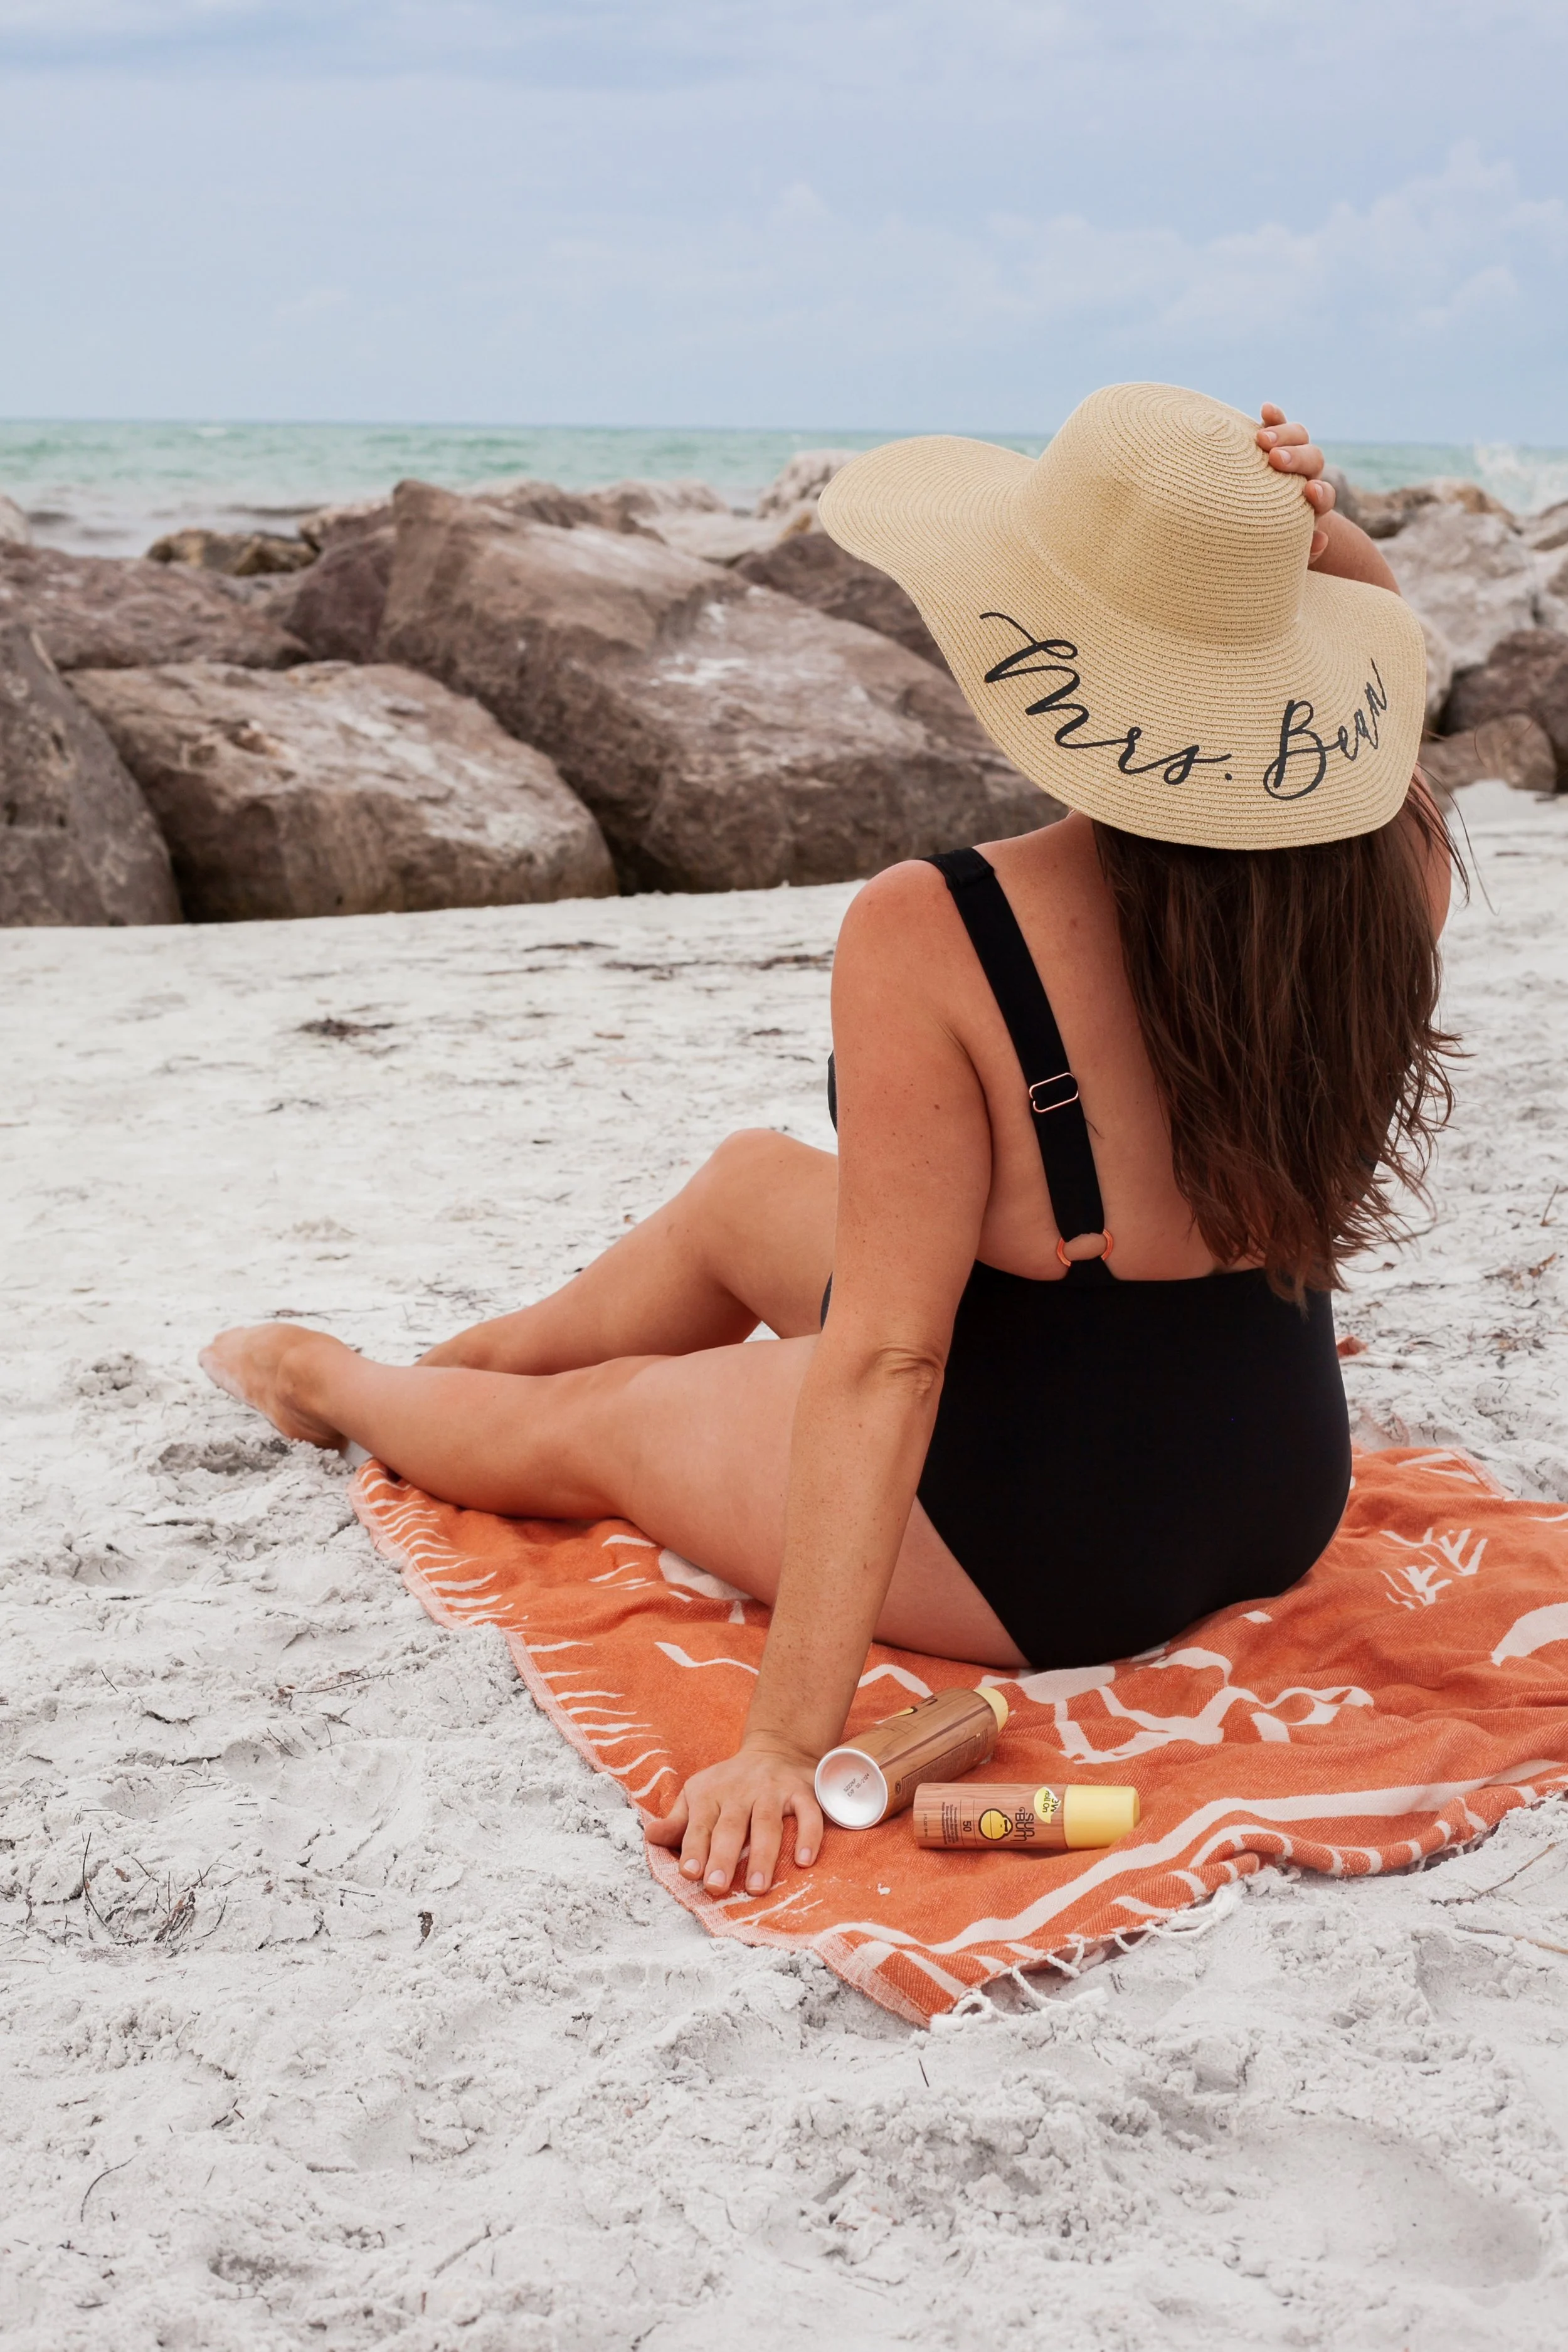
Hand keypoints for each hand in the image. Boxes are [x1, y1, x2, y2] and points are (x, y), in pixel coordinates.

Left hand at [644, 1735, 824, 1895]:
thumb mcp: (698, 1795)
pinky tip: (804, 1861)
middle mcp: (741, 1791)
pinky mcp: (802, 1791)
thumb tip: (650, 1836)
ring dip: (762, 1856)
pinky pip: (808, 1813)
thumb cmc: (730, 1784)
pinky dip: (808, 1836)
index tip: (689, 1874)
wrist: (776, 1748)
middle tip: (717, 1887)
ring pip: (767, 1823)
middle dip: (723, 1857)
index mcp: (710, 1793)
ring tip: (756, 1887)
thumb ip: (678, 1821)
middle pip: (731, 1826)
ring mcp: (773, 1790)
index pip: (699, 1825)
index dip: (694, 1849)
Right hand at [1256, 402, 1334, 559]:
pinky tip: (1266, 409)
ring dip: (1283, 435)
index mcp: (1311, 506)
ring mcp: (1290, 457)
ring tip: (1261, 440)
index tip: (1309, 492)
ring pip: (1299, 437)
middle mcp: (1305, 477)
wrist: (1257, 526)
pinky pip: (1277, 425)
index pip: (1324, 496)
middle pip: (1314, 459)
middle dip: (1297, 456)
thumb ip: (1304, 552)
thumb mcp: (1285, 556)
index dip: (1320, 494)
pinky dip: (1274, 418)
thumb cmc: (1269, 546)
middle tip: (1275, 459)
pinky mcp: (1271, 443)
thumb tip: (1321, 540)